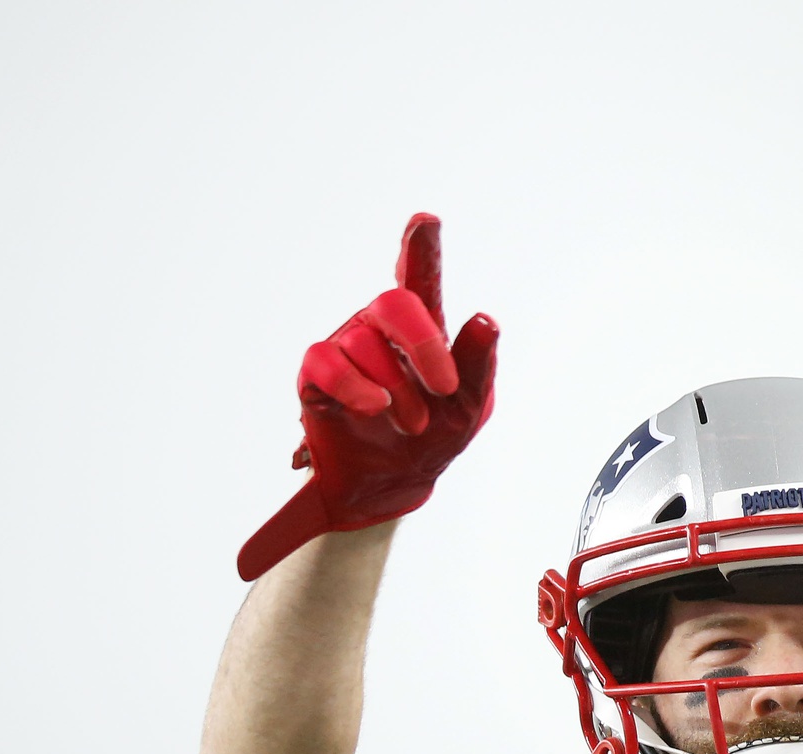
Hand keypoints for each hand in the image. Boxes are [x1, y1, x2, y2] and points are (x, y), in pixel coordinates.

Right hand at [237, 213, 497, 579]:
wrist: (395, 483)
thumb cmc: (435, 435)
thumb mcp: (469, 407)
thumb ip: (479, 366)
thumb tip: (486, 319)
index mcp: (421, 325)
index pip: (419, 275)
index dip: (421, 247)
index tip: (425, 220)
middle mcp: (379, 326)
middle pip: (394, 304)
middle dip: (425, 345)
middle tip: (446, 389)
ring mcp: (346, 346)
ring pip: (366, 344)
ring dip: (399, 391)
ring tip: (414, 423)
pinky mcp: (316, 375)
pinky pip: (327, 362)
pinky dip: (356, 386)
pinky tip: (375, 406)